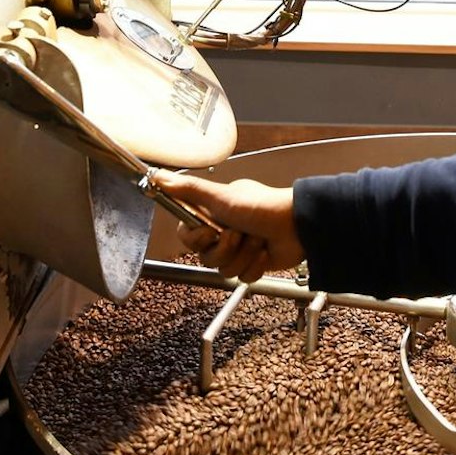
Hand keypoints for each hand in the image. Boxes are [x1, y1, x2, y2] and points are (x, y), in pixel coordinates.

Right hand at [148, 169, 303, 282]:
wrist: (297, 226)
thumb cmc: (262, 206)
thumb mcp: (220, 196)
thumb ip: (188, 189)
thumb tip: (158, 176)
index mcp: (212, 215)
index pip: (187, 236)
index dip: (197, 238)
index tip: (210, 231)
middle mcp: (223, 232)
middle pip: (206, 257)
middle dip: (225, 248)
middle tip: (239, 233)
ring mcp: (238, 249)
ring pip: (224, 270)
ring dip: (243, 255)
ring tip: (257, 240)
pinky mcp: (253, 264)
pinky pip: (243, 277)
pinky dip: (256, 265)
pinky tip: (265, 252)